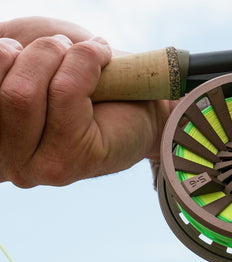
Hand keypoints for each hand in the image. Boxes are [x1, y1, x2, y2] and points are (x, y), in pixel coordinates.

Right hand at [0, 17, 171, 187]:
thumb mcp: (31, 62)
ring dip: (57, 56)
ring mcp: (37, 169)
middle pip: (2, 90)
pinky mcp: (69, 164)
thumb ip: (5, 62)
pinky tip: (102, 58)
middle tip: (63, 48)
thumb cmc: (86, 80)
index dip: (2, 56)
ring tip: (82, 55)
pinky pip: (64, 93)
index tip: (24, 50)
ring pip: (23, 93)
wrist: (143, 107)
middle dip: (37, 53)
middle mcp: (9, 162)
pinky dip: (85, 60)